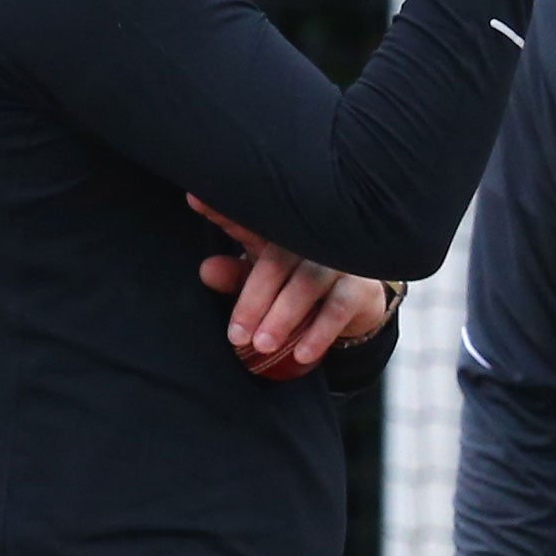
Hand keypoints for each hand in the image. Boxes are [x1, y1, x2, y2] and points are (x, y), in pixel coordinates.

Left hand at [189, 197, 390, 377]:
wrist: (355, 305)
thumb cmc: (298, 285)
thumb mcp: (262, 282)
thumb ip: (234, 277)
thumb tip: (206, 271)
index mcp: (279, 232)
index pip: (250, 220)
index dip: (223, 210)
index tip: (195, 201)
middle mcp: (309, 239)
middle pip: (277, 260)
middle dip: (253, 299)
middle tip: (236, 335)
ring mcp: (337, 260)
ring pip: (308, 283)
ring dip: (283, 316)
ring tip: (262, 345)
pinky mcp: (359, 286)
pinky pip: (339, 307)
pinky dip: (319, 332)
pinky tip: (301, 354)